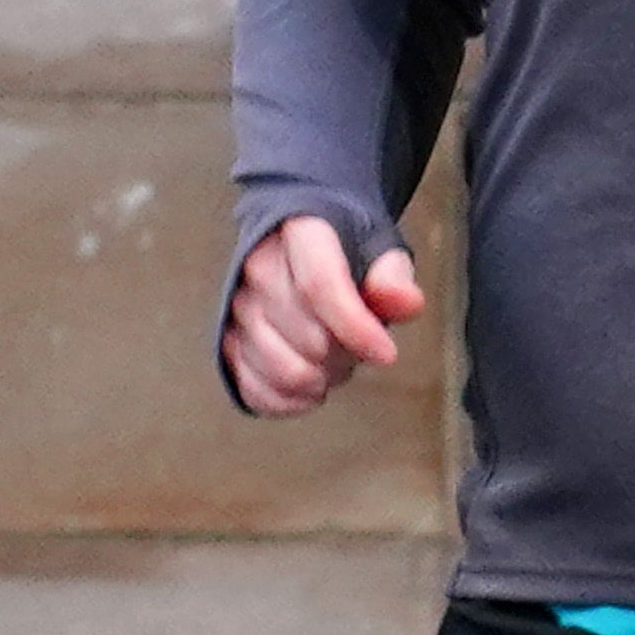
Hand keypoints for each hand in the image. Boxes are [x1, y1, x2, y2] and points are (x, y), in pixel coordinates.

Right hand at [222, 216, 423, 416]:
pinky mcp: (228, 343)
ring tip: (335, 359)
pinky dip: (292, 400)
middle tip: (358, 343)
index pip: (318, 286)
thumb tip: (406, 302)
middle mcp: (258, 268)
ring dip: (321, 379)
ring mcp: (238, 309)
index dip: (355, 328)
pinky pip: (257, 392)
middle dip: (346, 354)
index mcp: (298, 233)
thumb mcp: (380, 251)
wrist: (299, 248)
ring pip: (285, 371)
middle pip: (310, 338)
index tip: (387, 354)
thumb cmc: (347, 254)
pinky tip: (312, 385)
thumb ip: (393, 277)